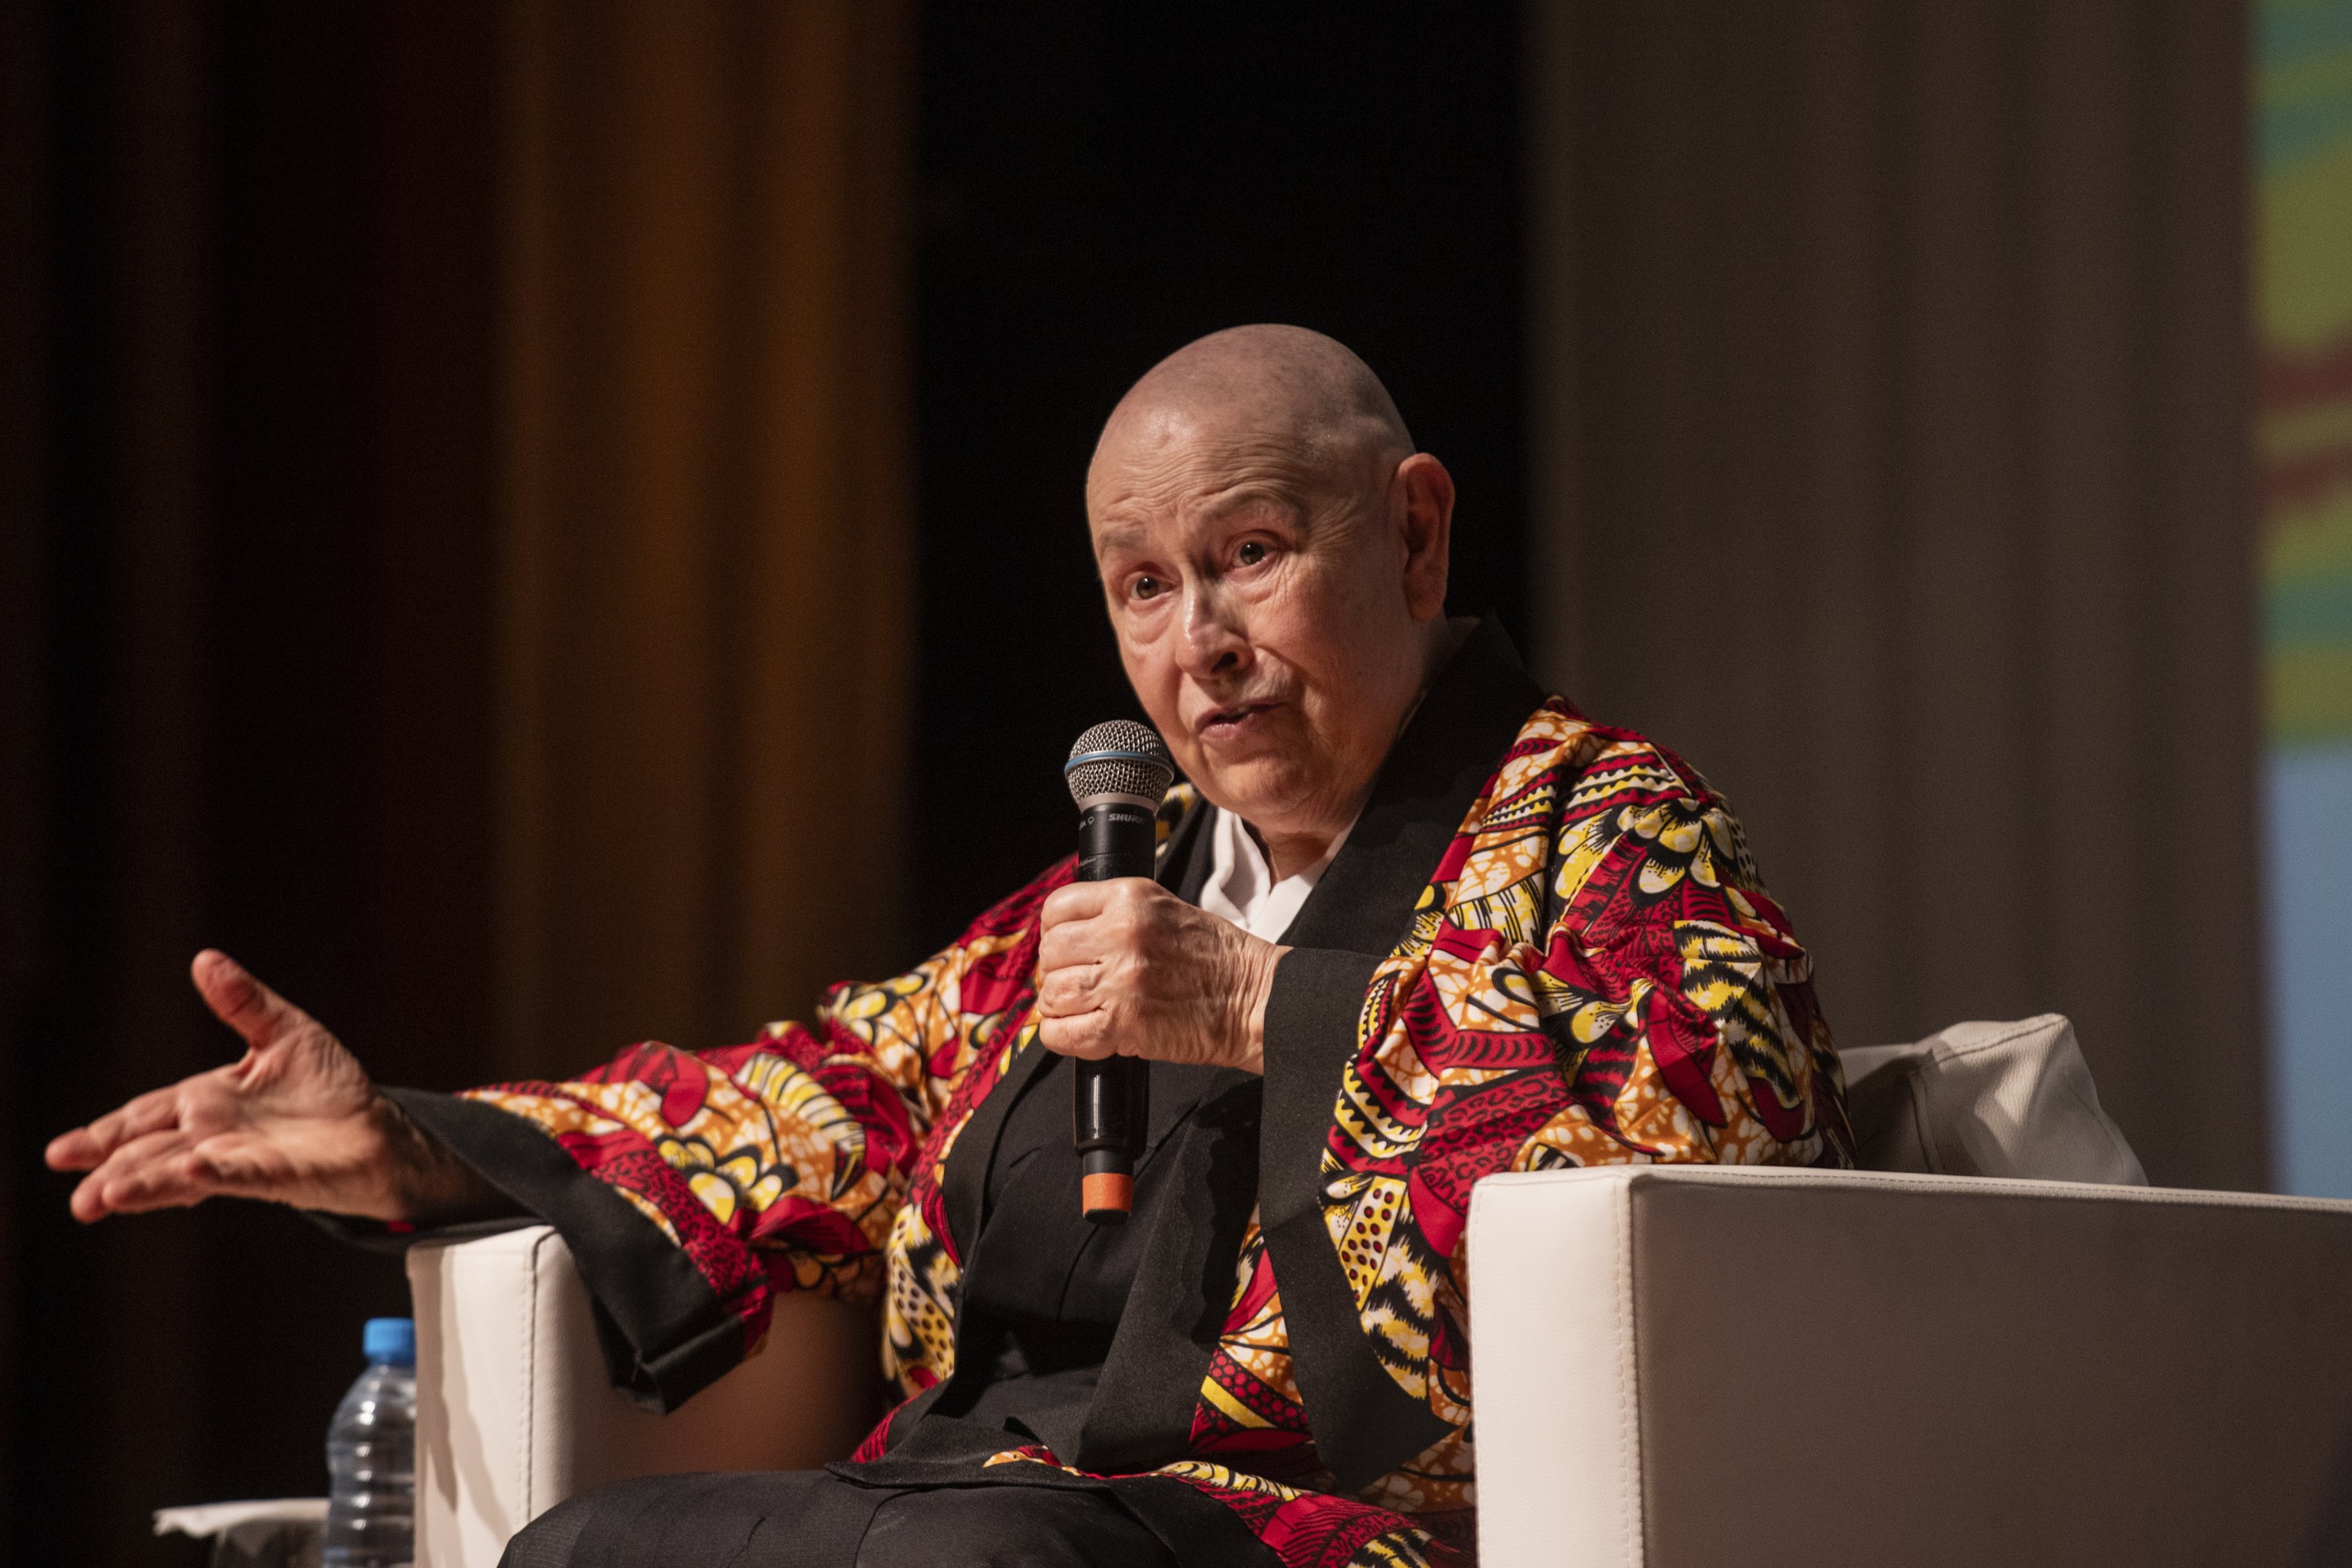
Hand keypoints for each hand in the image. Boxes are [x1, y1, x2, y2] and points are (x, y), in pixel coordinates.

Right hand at [44, 949, 501, 1223]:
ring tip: (106, 1196)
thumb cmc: (329, 1087)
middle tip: (77, 1195)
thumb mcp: (285, 1032)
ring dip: (145, 1182)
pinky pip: (243, 1174)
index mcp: (207, 1101)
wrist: (379, 1129)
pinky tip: (192, 1172)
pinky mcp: (280, 1175)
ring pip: (182, 1172)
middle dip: (111, 1171)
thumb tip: (205, 959)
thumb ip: (244, 1002)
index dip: (105, 1133)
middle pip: (151, 1153)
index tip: (62, 1152)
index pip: (144, 1116)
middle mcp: (216, 1136)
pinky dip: (217, 1172)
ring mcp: (243, 1160)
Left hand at [1035, 879, 1282, 1072]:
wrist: (1257, 999)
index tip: (1066, 948)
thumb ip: (1117, 915)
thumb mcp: (1167, 910)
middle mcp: (1121, 934)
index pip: (1058, 908)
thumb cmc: (1220, 959)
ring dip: (1061, 1007)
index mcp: (1131, 899)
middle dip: (1057, 972)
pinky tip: (1085, 1034)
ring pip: (1052, 994)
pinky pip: (1061, 1034)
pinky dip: (1063, 1037)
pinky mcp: (1123, 1024)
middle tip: (1078, 984)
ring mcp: (1121, 980)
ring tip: (1085, 1010)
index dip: (1054, 932)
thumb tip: (1067, 937)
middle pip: (1050, 953)